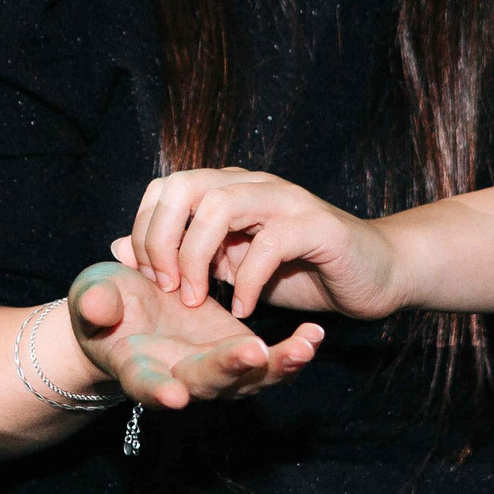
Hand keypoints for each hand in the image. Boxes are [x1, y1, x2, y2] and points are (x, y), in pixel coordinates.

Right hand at [68, 263, 322, 410]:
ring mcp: (214, 371)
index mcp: (137, 367)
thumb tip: (95, 306)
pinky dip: (292, 352)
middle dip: (231, 369)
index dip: (157, 392)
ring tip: (304, 346)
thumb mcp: (91, 295)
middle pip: (207, 383)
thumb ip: (93, 303)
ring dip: (277, 366)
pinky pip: (269, 363)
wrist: (128, 310)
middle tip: (254, 353)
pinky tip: (314, 335)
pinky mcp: (238, 356)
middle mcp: (179, 378)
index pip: (144, 385)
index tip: (173, 396)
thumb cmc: (103, 303)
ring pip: (248, 379)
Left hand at [115, 168, 403, 320]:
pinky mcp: (317, 226)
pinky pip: (270, 243)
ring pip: (220, 205)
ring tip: (197, 299)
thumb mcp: (230, 262)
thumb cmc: (301, 269)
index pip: (167, 187)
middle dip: (162, 240)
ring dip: (197, 257)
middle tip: (165, 287)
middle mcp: (254, 184)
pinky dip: (247, 280)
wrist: (374, 273)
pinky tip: (243, 309)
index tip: (148, 278)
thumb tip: (119, 246)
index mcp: (229, 187)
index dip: (146, 230)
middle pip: (185, 187)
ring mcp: (287, 200)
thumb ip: (181, 253)